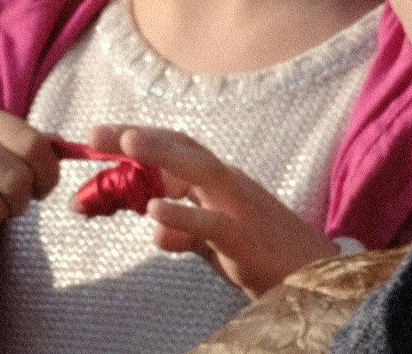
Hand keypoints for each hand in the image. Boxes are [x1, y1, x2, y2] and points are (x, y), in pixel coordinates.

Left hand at [84, 124, 326, 298]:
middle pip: (183, 148)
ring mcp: (240, 206)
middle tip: (96, 135)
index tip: (102, 138)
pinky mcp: (245, 236)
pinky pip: (211, 222)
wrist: (315, 276)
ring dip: (161, 154)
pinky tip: (155, 210)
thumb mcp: (216, 240)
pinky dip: (183, 214)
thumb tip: (155, 227)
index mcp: (222, 182)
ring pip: (199, 170)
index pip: (179, 150)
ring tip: (126, 145)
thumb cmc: (266, 255)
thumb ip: (186, 230)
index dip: (141, 139)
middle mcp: (230, 184)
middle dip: (139, 138)